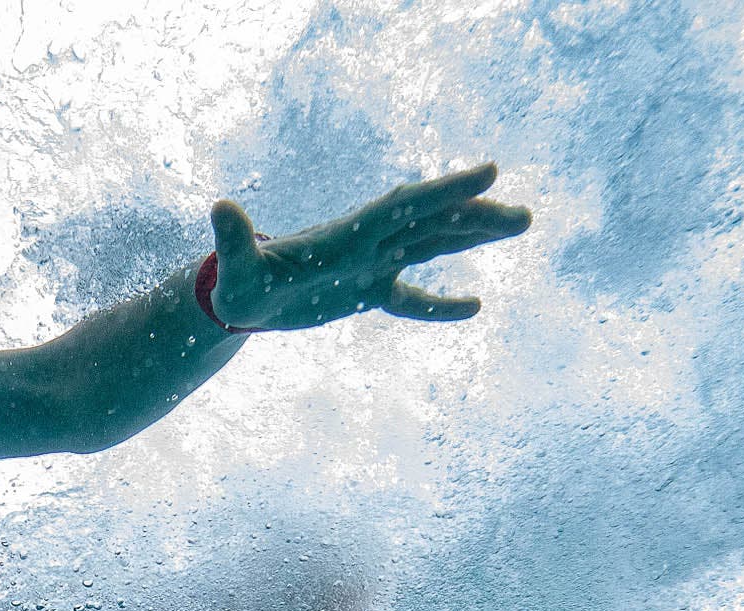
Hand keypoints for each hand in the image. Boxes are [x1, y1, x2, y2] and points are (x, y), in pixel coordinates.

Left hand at [206, 163, 531, 330]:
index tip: (489, 171)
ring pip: (433, 246)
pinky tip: (473, 306)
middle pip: (433, 223)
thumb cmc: (236, 282)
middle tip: (524, 216)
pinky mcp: (366, 293)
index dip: (447, 190)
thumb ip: (236, 238)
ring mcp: (371, 266)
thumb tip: (219, 207)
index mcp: (349, 234)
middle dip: (477, 217)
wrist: (235, 299)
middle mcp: (367, 243)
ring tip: (518, 225)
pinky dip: (440, 304)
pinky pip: (413, 297)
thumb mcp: (237, 267)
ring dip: (473, 237)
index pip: (407, 206)